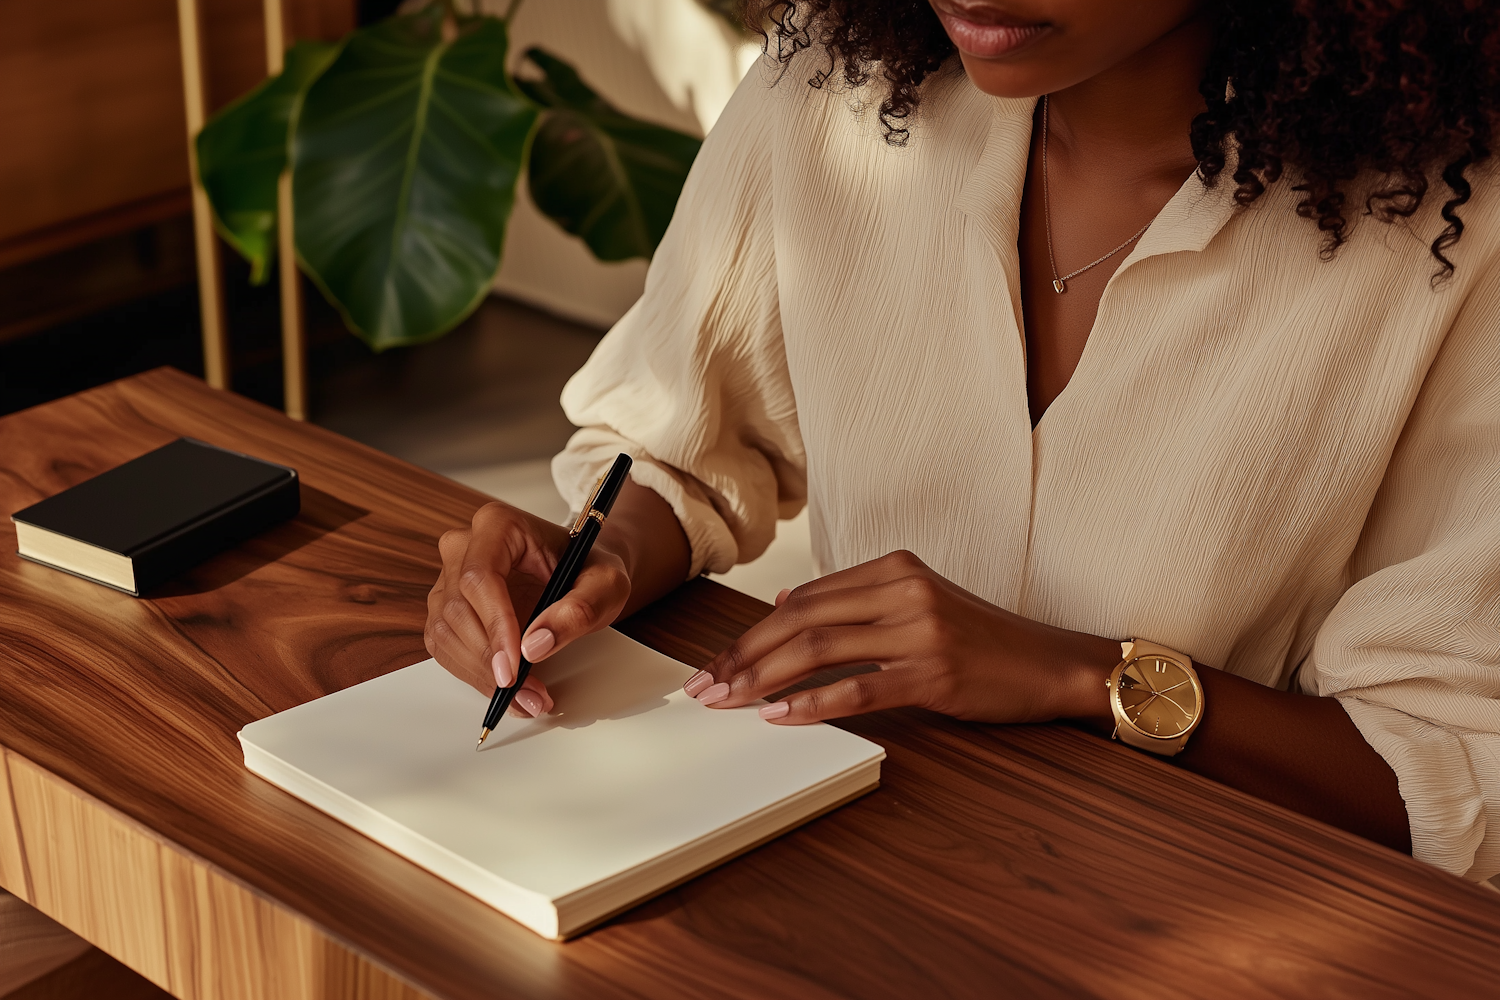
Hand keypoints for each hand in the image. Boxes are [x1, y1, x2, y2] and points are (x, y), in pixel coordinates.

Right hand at [425, 501, 630, 716]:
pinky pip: (445, 647)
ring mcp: (449, 578)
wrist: (582, 571)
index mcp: (499, 525)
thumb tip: (534, 646)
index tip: (514, 665)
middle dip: (491, 660)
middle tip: (529, 693)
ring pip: (446, 633)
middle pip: (458, 609)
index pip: (480, 576)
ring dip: (482, 675)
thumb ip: (579, 610)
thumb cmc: (590, 569)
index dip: (494, 624)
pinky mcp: (447, 608)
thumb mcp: (605, 585)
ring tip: (527, 697)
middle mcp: (465, 546)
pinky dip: (474, 675)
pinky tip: (508, 691)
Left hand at [686, 550, 1120, 725]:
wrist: (1052, 663)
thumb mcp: (917, 602)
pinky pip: (860, 688)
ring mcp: (919, 629)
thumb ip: (856, 602)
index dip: (752, 632)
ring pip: (820, 648)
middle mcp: (902, 590)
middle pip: (801, 619)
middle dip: (744, 655)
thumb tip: (786, 604)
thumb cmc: (983, 640)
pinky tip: (780, 717)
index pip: (803, 598)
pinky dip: (813, 703)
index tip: (717, 662)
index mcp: (894, 567)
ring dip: (764, 678)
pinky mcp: (934, 672)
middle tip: (706, 686)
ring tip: (729, 702)